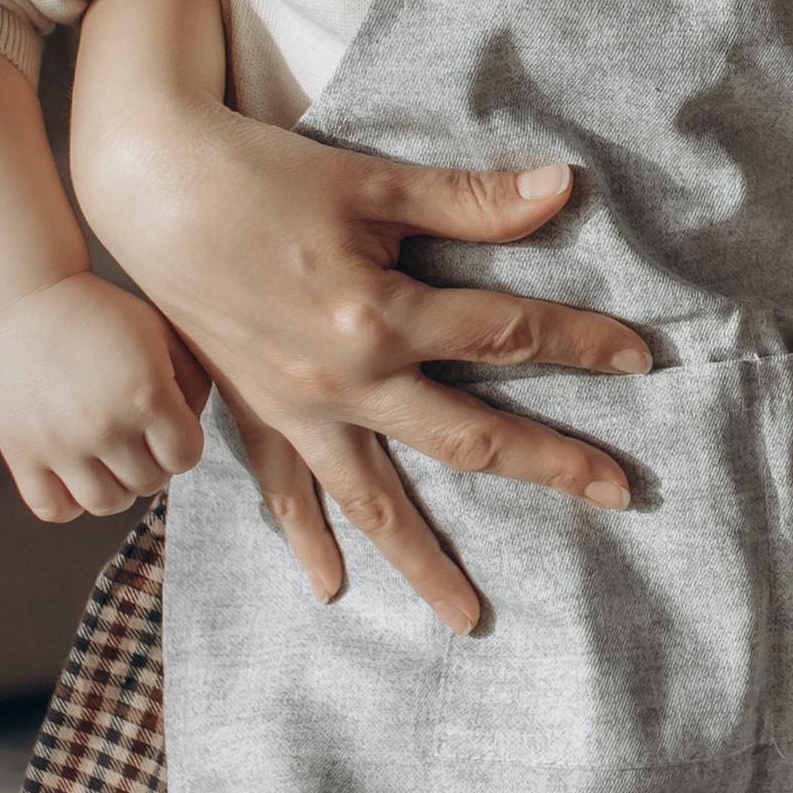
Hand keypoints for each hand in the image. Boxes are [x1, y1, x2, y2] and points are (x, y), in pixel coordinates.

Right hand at [0, 275, 211, 522]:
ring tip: (109, 458)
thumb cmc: (100, 314)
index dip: (182, 444)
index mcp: (146, 395)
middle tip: (137, 438)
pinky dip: (69, 501)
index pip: (186, 457)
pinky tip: (75, 472)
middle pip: (148, 482)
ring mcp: (60, 445)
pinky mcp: (21, 453)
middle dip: (151, 462)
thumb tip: (194, 427)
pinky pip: (53, 509)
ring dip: (116, 486)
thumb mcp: (160, 333)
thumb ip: (192, 381)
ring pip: (105, 504)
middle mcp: (104, 426)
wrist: (26, 300)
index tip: (168, 427)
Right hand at [71, 85, 654, 633]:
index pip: (508, 334)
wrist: (149, 185)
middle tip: (617, 496)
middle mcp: (343, 380)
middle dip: (547, 467)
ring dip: (423, 561)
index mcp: (380, 317)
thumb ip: (470, 201)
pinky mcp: (252, 410)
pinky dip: (305, 540)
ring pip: (373, 500)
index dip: (581, 342)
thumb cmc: (264, 173)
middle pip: (467, 438)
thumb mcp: (373, 182)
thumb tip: (565, 190)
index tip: (642, 358)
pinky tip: (328, 588)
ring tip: (469, 619)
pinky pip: (281, 492)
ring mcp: (295, 406)